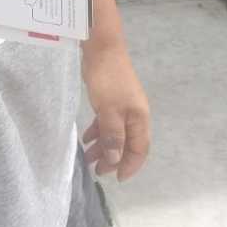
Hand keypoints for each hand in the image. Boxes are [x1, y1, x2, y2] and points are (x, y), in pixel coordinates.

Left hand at [82, 41, 150, 181]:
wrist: (102, 48)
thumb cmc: (108, 80)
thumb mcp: (109, 111)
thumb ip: (113, 137)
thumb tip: (115, 160)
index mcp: (139, 118)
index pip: (140, 149)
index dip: (130, 166)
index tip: (116, 178)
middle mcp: (134, 115)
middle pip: (127, 143)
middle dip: (114, 159)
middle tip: (98, 171)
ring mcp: (123, 106)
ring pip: (115, 133)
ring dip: (103, 146)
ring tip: (88, 158)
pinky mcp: (111, 99)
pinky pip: (107, 122)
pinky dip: (98, 131)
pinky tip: (86, 138)